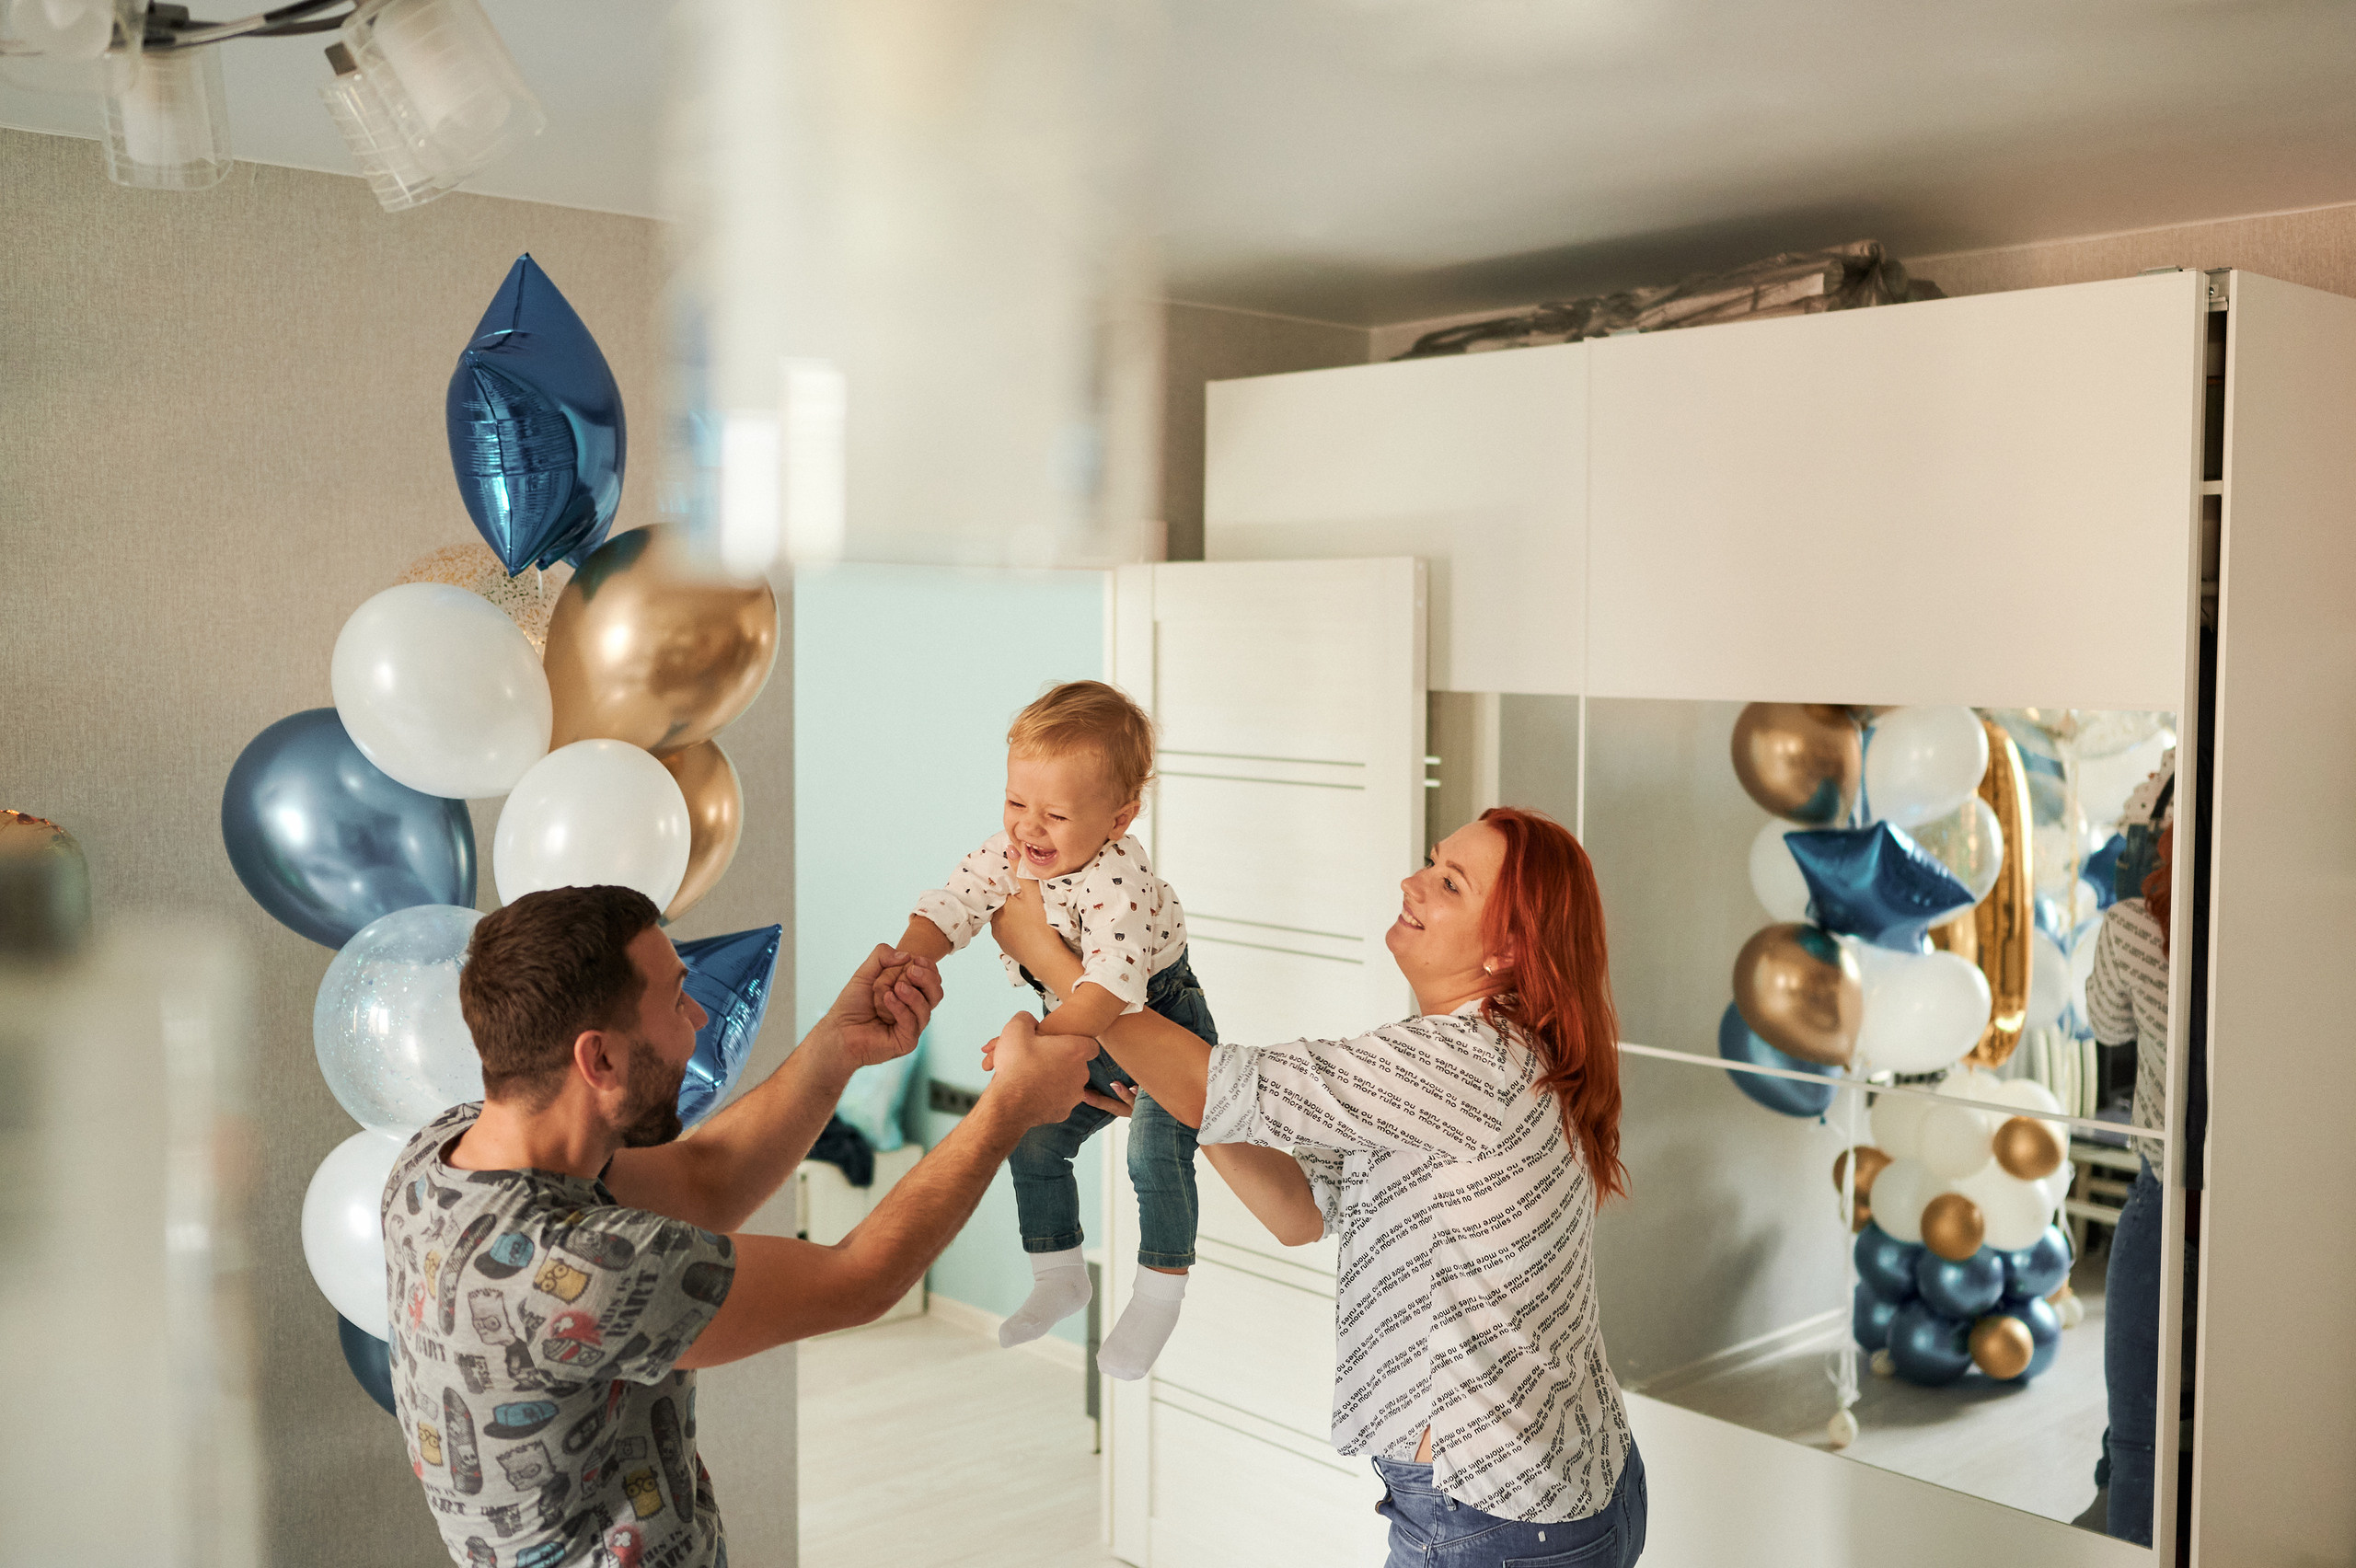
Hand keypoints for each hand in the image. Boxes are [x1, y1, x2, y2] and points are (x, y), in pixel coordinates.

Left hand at [827, 945, 941, 1069]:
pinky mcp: (907, 1041)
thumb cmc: (852, 1004)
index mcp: (910, 995)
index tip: (916, 959)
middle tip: (911, 970)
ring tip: (896, 987)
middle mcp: (914, 1011)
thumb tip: (907, 955)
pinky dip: (900, 1007)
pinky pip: (911, 1022)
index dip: (929, 968)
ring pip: (926, 1007)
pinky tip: (888, 998)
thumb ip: (882, 956)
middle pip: (936, 993)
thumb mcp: (865, 973)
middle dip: (927, 978)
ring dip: (912, 994)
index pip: (932, 980)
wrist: (838, 1031)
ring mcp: (912, 1027)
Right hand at [981, 1034, 1131, 1117]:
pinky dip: (1048, 1096)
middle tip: (1038, 1059)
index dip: (1076, 1042)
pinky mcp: (1064, 1111)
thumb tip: (1030, 1021)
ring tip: (1032, 1076)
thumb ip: (1026, 1019)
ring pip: (1067, 1082)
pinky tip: (1032, 1092)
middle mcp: (1082, 1073)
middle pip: (1076, 1063)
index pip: (1090, 1044)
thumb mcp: (1015, 1029)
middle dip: (1060, 1061)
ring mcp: (1074, 1095)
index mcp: (1076, 1051)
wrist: (1008, 1104)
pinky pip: (1058, 1099)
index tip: (1061, 1044)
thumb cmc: (1015, 1066)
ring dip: (1054, 1079)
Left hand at [988, 870, 1057, 968]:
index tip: (1022, 881)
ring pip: (1009, 920)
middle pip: (1005, 905)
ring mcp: (1001, 939)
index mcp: (998, 907)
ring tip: (1033, 913)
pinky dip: (1021, 930)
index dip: (1012, 884)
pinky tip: (1032, 928)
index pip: (1001, 890)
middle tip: (1031, 896)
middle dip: (1014, 900)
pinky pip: (1013, 934)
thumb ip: (1022, 869)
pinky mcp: (1010, 950)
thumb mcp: (1033, 893)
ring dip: (1017, 916)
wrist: (1048, 960)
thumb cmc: (1041, 925)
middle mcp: (994, 923)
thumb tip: (1010, 846)